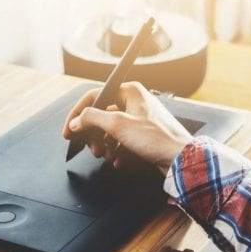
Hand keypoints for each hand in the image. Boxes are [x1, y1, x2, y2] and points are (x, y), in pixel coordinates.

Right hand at [62, 82, 192, 174]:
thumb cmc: (157, 139)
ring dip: (104, 145)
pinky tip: (118, 160)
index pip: (94, 96)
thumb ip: (92, 119)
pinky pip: (122, 140)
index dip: (77, 114)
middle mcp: (134, 102)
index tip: (69, 130)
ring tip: (105, 155)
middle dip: (93, 134)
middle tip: (91, 148)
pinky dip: (116, 151)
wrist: (181, 159)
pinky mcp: (144, 135)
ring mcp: (139, 118)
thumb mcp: (118, 125)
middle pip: (101, 115)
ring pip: (110, 130)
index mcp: (129, 91)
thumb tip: (76, 121)